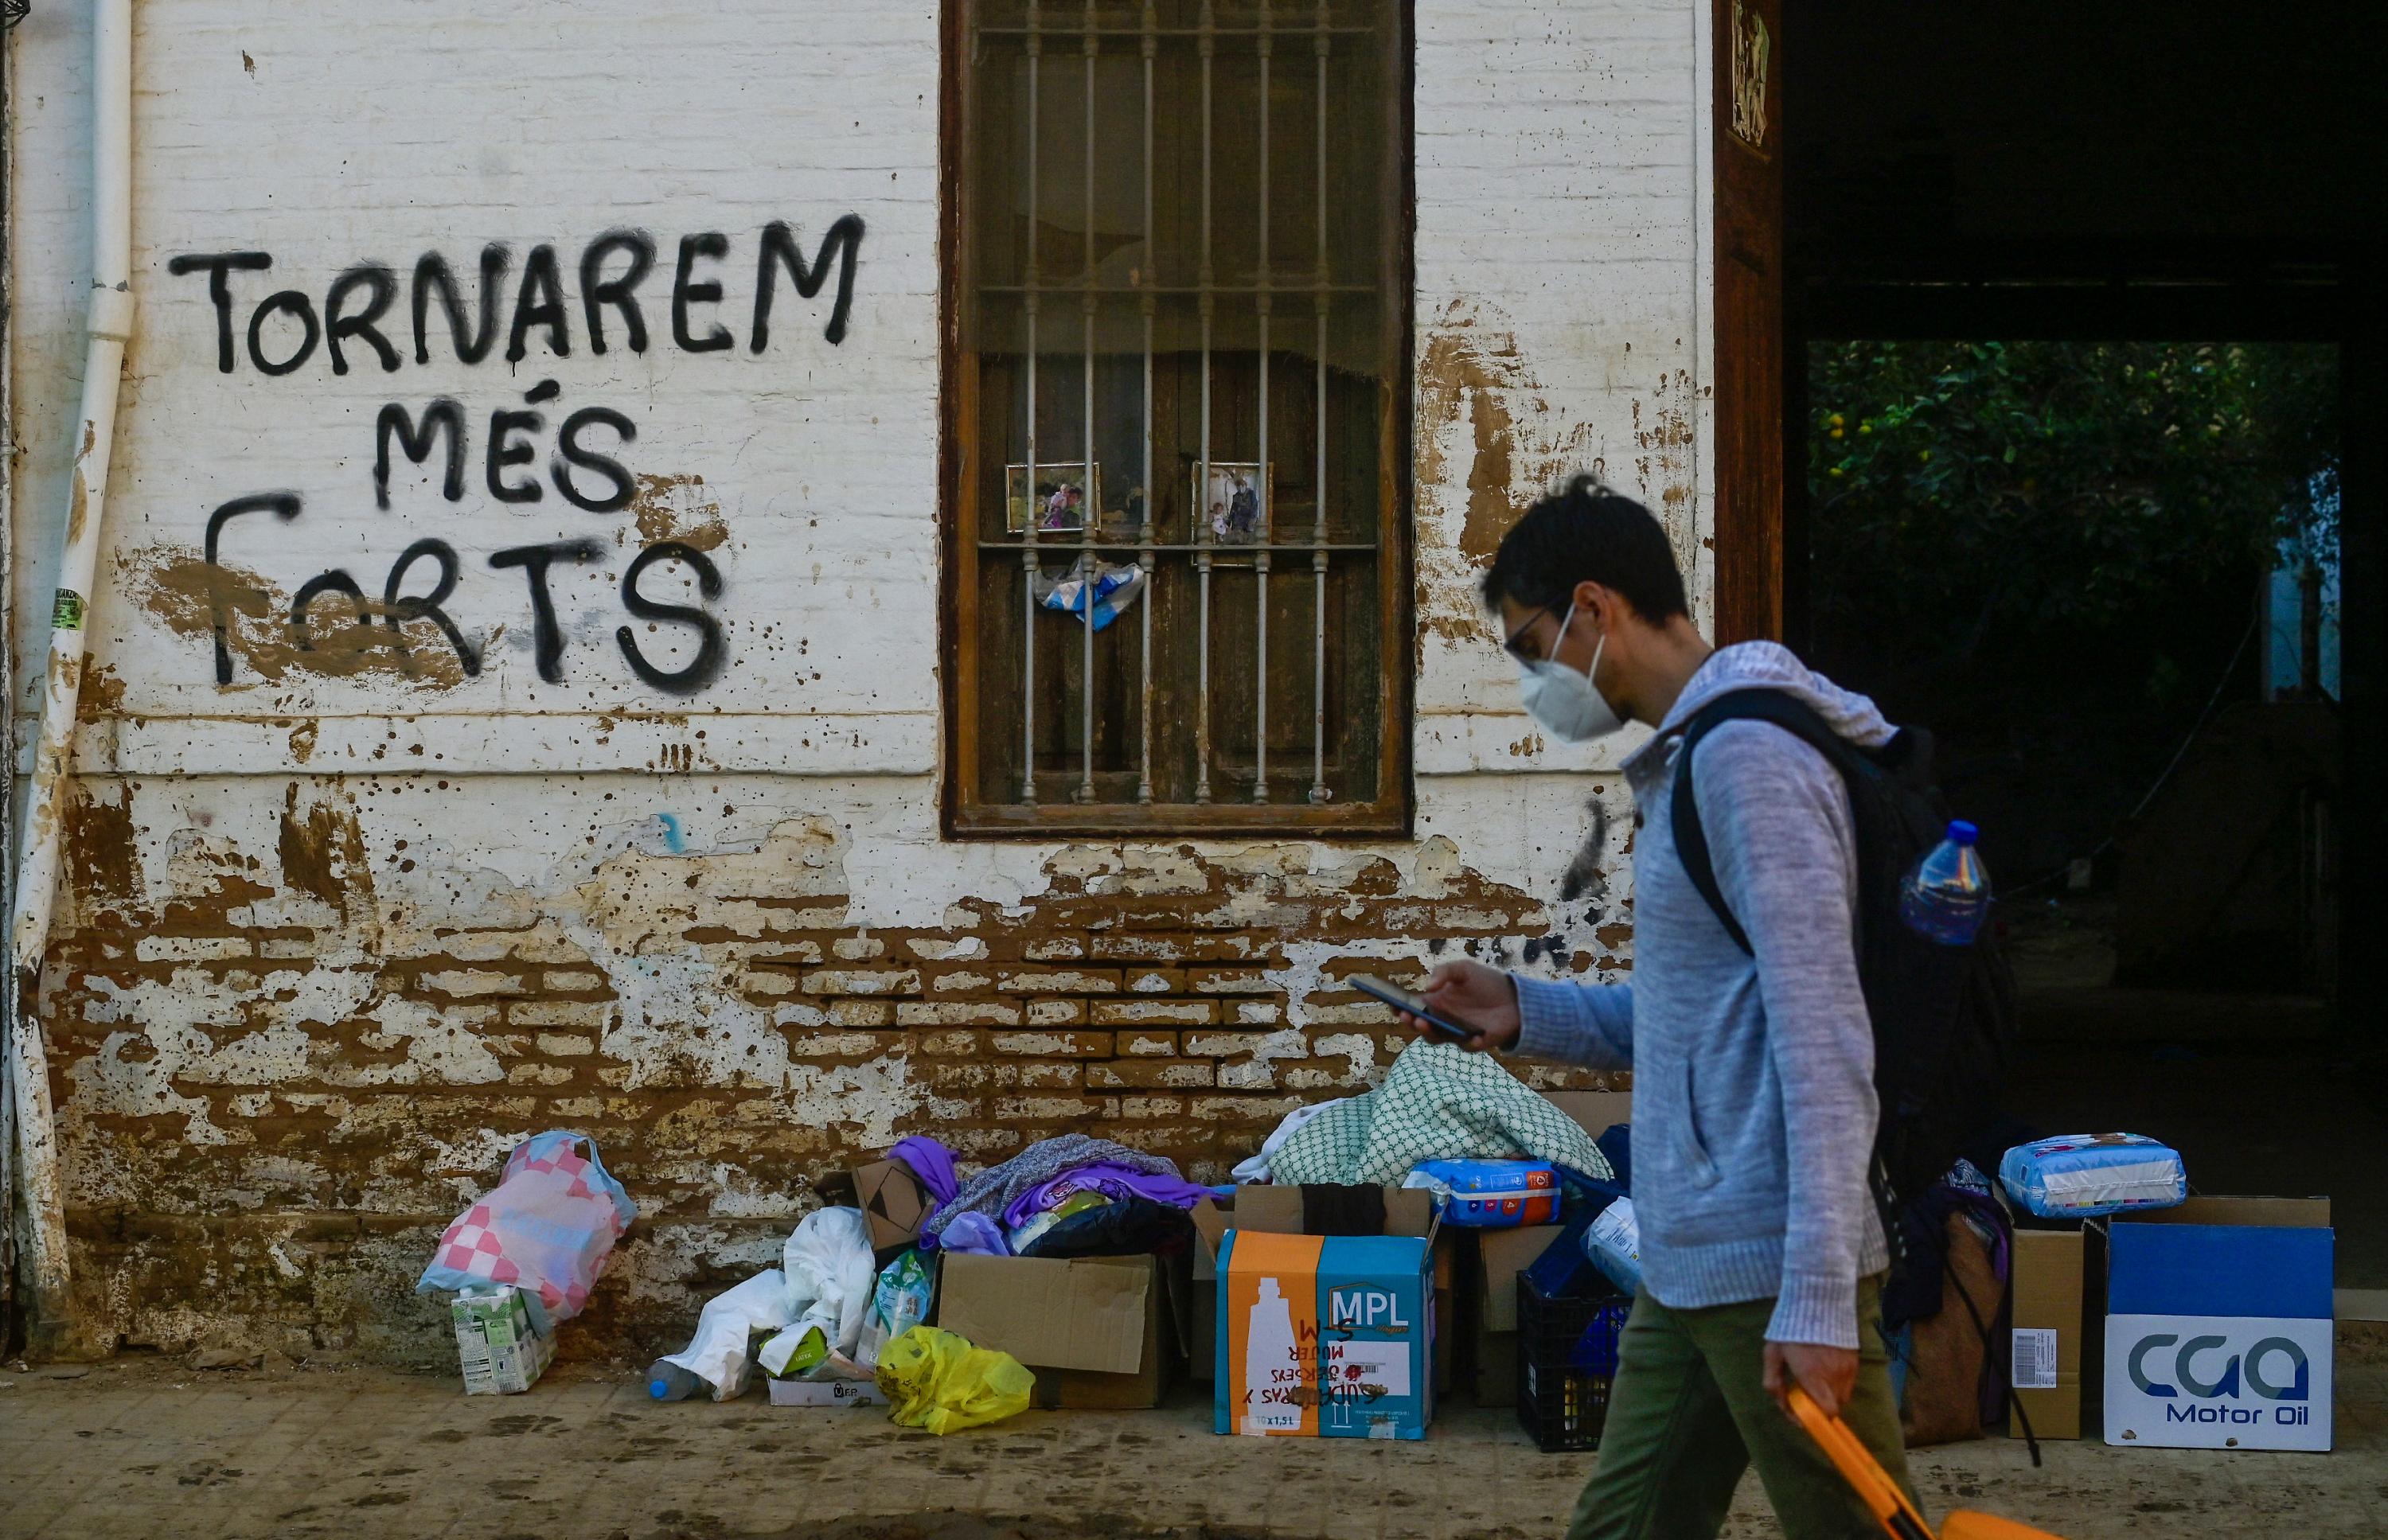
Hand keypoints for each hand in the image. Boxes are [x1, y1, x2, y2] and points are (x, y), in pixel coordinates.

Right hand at [1394, 960, 1520, 1052]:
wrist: (1514, 997)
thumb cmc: (1485, 982)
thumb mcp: (1464, 969)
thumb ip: (1444, 972)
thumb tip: (1428, 987)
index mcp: (1435, 1002)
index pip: (1412, 1008)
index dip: (1399, 1007)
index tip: (1391, 1004)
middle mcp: (1441, 1019)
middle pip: (1419, 1025)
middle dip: (1409, 1021)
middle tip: (1406, 1015)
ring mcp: (1455, 1033)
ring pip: (1436, 1038)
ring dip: (1428, 1033)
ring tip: (1424, 1022)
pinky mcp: (1473, 1042)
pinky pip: (1466, 1045)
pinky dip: (1468, 1042)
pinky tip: (1473, 1037)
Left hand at [1763, 1340, 1858, 1419]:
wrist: (1816, 1303)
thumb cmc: (1789, 1331)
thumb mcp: (1772, 1355)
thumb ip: (1774, 1384)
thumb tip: (1786, 1408)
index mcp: (1812, 1376)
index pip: (1828, 1412)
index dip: (1818, 1416)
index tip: (1806, 1411)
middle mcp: (1834, 1375)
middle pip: (1834, 1406)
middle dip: (1821, 1404)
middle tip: (1808, 1390)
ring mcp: (1847, 1368)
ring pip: (1843, 1395)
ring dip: (1830, 1393)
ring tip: (1817, 1376)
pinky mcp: (1855, 1361)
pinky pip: (1849, 1382)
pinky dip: (1839, 1382)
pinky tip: (1827, 1367)